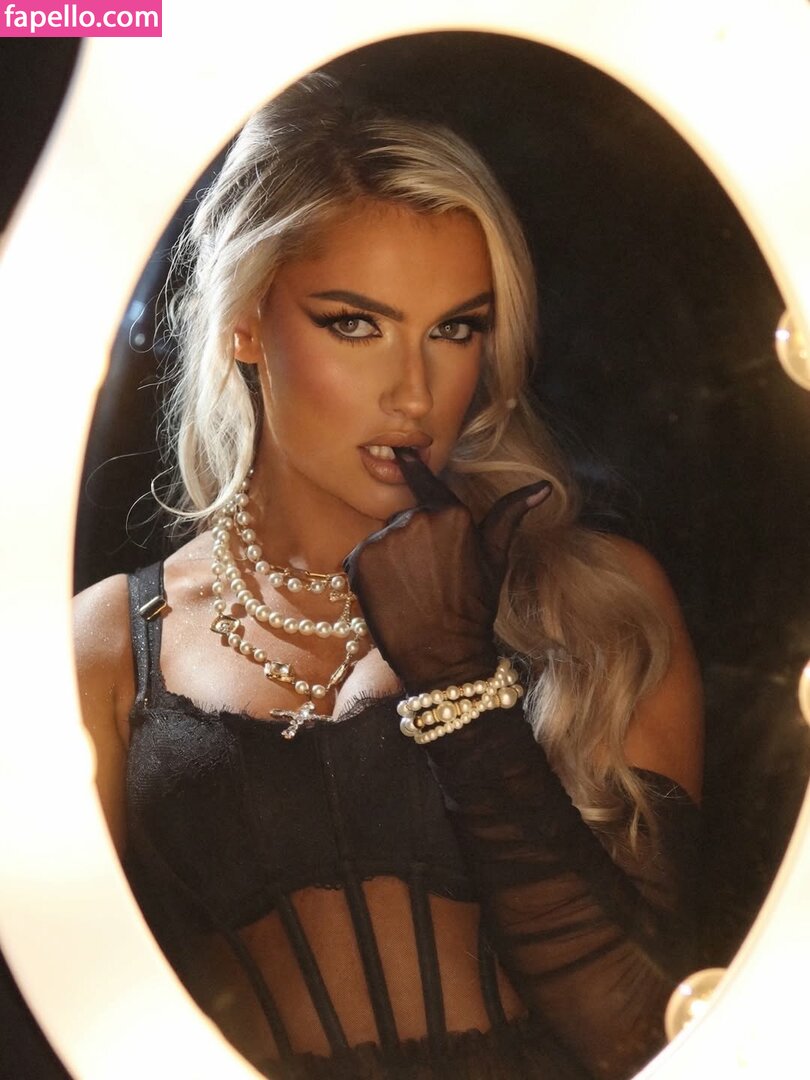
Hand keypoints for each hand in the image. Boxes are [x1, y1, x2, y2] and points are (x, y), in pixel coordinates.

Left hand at [343, 449, 550, 691]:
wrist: (444, 654)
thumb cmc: (474, 607)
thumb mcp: (495, 558)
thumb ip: (509, 515)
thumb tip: (542, 488)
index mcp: (450, 512)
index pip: (424, 479)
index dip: (410, 464)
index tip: (397, 450)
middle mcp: (415, 518)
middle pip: (404, 517)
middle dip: (411, 538)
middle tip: (426, 574)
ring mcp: (385, 539)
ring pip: (383, 538)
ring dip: (390, 556)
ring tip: (409, 588)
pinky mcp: (360, 561)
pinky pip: (362, 558)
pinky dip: (370, 573)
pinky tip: (389, 595)